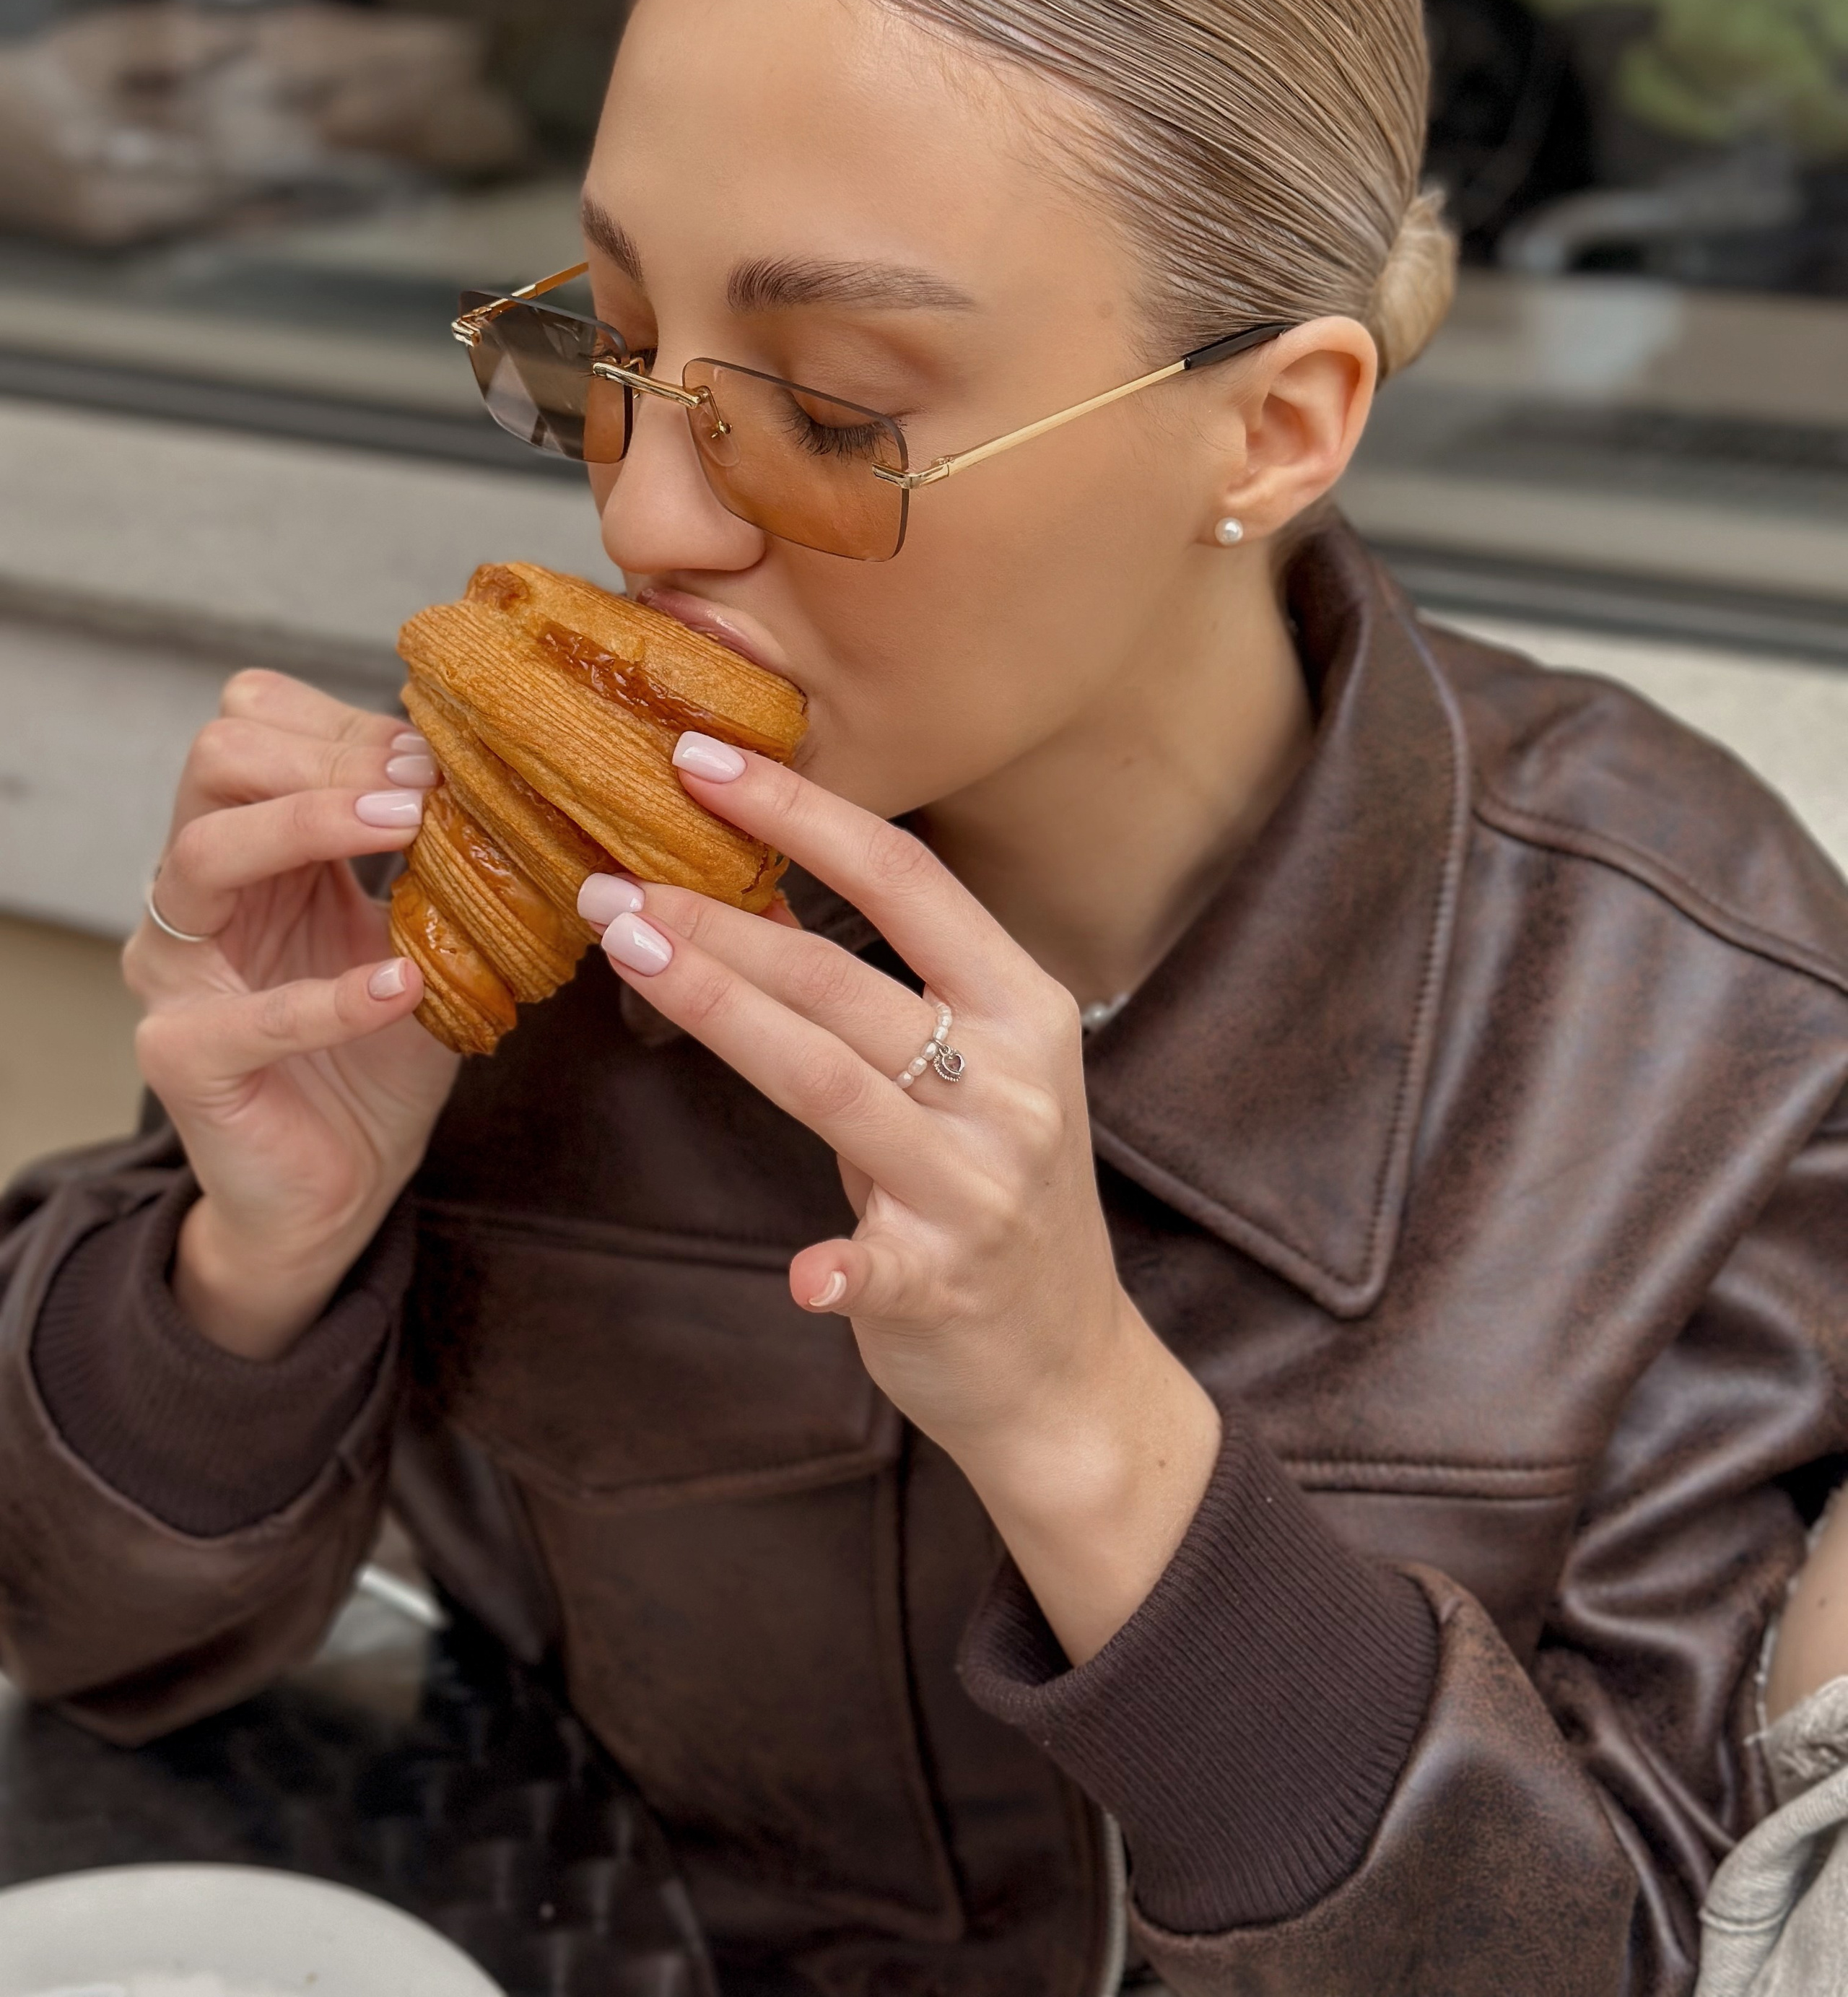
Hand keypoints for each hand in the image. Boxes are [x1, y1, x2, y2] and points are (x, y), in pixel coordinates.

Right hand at [126, 671, 458, 1361]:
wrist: (342, 1179)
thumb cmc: (381, 1046)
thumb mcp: (424, 931)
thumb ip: (447, 860)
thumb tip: (525, 782)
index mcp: (252, 845)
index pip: (252, 724)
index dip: (343, 721)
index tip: (436, 750)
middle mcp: (196, 892)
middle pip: (218, 758)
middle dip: (329, 753)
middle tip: (424, 782)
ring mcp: (177, 971)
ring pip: (205, 852)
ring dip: (314, 823)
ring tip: (412, 828)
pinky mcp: (183, 1057)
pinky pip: (245, 1016)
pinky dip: (331, 997)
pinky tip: (401, 983)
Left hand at [579, 734, 1221, 1664]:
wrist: (1067, 1362)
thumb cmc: (992, 1188)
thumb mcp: (968, 1070)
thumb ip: (875, 994)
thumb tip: (743, 893)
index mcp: (1021, 1006)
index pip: (905, 880)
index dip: (803, 814)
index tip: (700, 761)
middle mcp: (1013, 1081)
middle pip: (842, 977)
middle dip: (717, 919)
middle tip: (610, 877)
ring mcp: (985, 1184)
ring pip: (833, 1083)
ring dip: (722, 1012)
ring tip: (627, 949)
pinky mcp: (953, 1282)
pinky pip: (887, 1265)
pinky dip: (844, 1266)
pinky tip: (800, 1273)